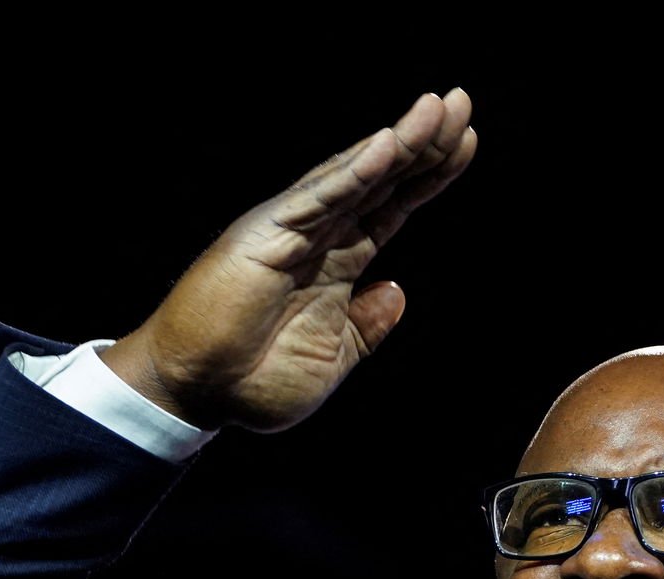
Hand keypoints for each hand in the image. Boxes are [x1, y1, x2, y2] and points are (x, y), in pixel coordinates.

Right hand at [101, 88, 475, 430]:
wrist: (197, 393)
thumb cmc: (251, 382)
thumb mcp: (332, 359)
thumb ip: (366, 327)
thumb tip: (397, 293)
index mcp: (337, 264)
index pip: (391, 208)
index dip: (428, 176)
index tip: (467, 142)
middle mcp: (318, 237)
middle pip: (382, 179)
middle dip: (424, 141)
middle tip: (461, 101)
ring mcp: (293, 231)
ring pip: (355, 176)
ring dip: (399, 141)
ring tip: (437, 107)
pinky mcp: (267, 235)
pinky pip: (319, 198)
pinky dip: (353, 172)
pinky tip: (388, 146)